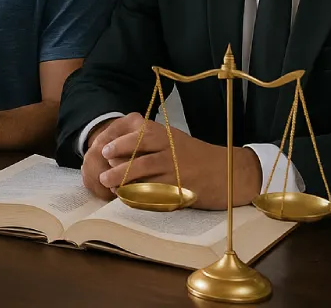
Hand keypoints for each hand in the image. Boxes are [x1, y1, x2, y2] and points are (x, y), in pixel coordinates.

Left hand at [84, 112, 260, 209]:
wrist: (229, 172)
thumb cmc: (195, 156)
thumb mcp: (173, 139)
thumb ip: (149, 140)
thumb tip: (116, 145)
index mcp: (166, 133)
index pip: (136, 131)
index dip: (116, 141)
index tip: (103, 149)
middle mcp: (170, 147)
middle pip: (138, 149)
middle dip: (117, 159)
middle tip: (101, 167)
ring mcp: (177, 167)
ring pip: (145, 169)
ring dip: (123, 178)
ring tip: (108, 183)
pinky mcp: (182, 187)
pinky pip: (156, 191)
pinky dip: (139, 194)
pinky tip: (128, 198)